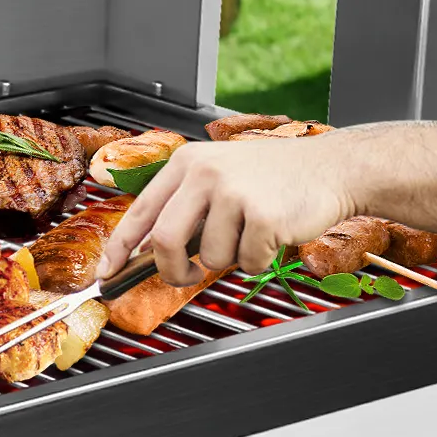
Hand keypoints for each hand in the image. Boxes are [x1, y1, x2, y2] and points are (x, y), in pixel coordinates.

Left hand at [96, 136, 354, 287]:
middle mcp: (206, 172)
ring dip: (230, 258)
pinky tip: (272, 232)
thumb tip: (152, 251)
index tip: (108, 273)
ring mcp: (234, 192)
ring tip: (250, 231)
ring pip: (210, 257)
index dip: (120, 247)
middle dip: (173, 270)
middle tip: (187, 275)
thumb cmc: (274, 176)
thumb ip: (187, 205)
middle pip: (165, 240)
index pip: (141, 210)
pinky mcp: (262, 215)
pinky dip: (258, 259)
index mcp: (189, 162)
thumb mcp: (221, 174)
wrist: (328, 168)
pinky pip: (246, 262)